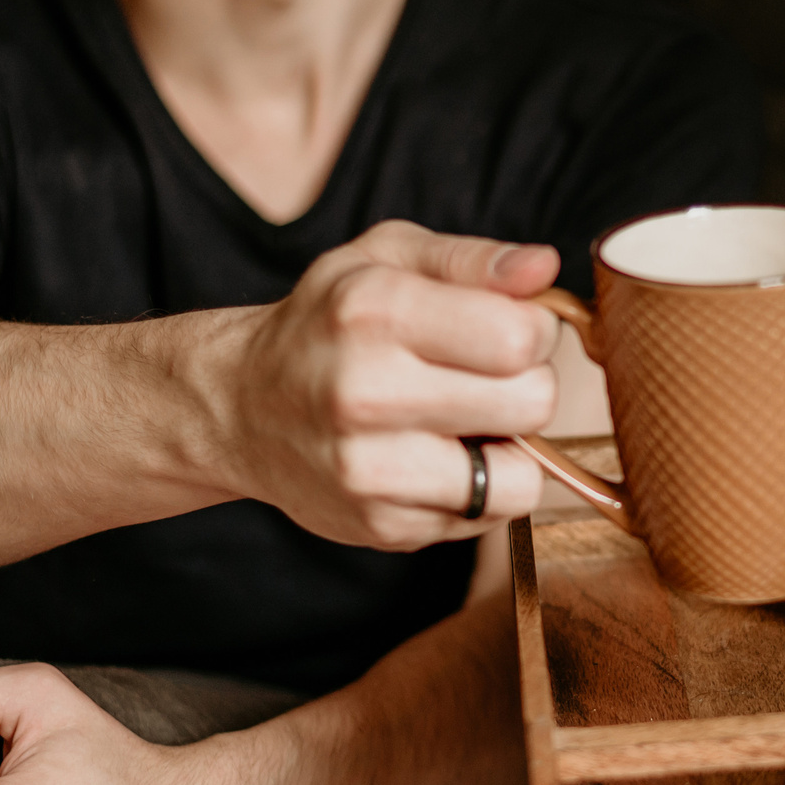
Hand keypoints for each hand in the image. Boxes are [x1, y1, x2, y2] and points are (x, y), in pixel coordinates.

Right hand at [223, 219, 566, 549]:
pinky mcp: (381, 525)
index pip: (520, 337)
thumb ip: (472, 259)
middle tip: (482, 378)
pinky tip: (436, 458)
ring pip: (520, 476)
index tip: (505, 331)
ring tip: (462, 422)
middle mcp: (366, 392)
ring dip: (508, 448)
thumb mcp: (385, 259)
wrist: (239, 407)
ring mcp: (370, 469)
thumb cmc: (327, 324)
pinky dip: (478, 488)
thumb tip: (544, 268)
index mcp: (374, 310)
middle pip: (532, 404)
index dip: (534, 331)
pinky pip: (486, 517)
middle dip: (526, 387)